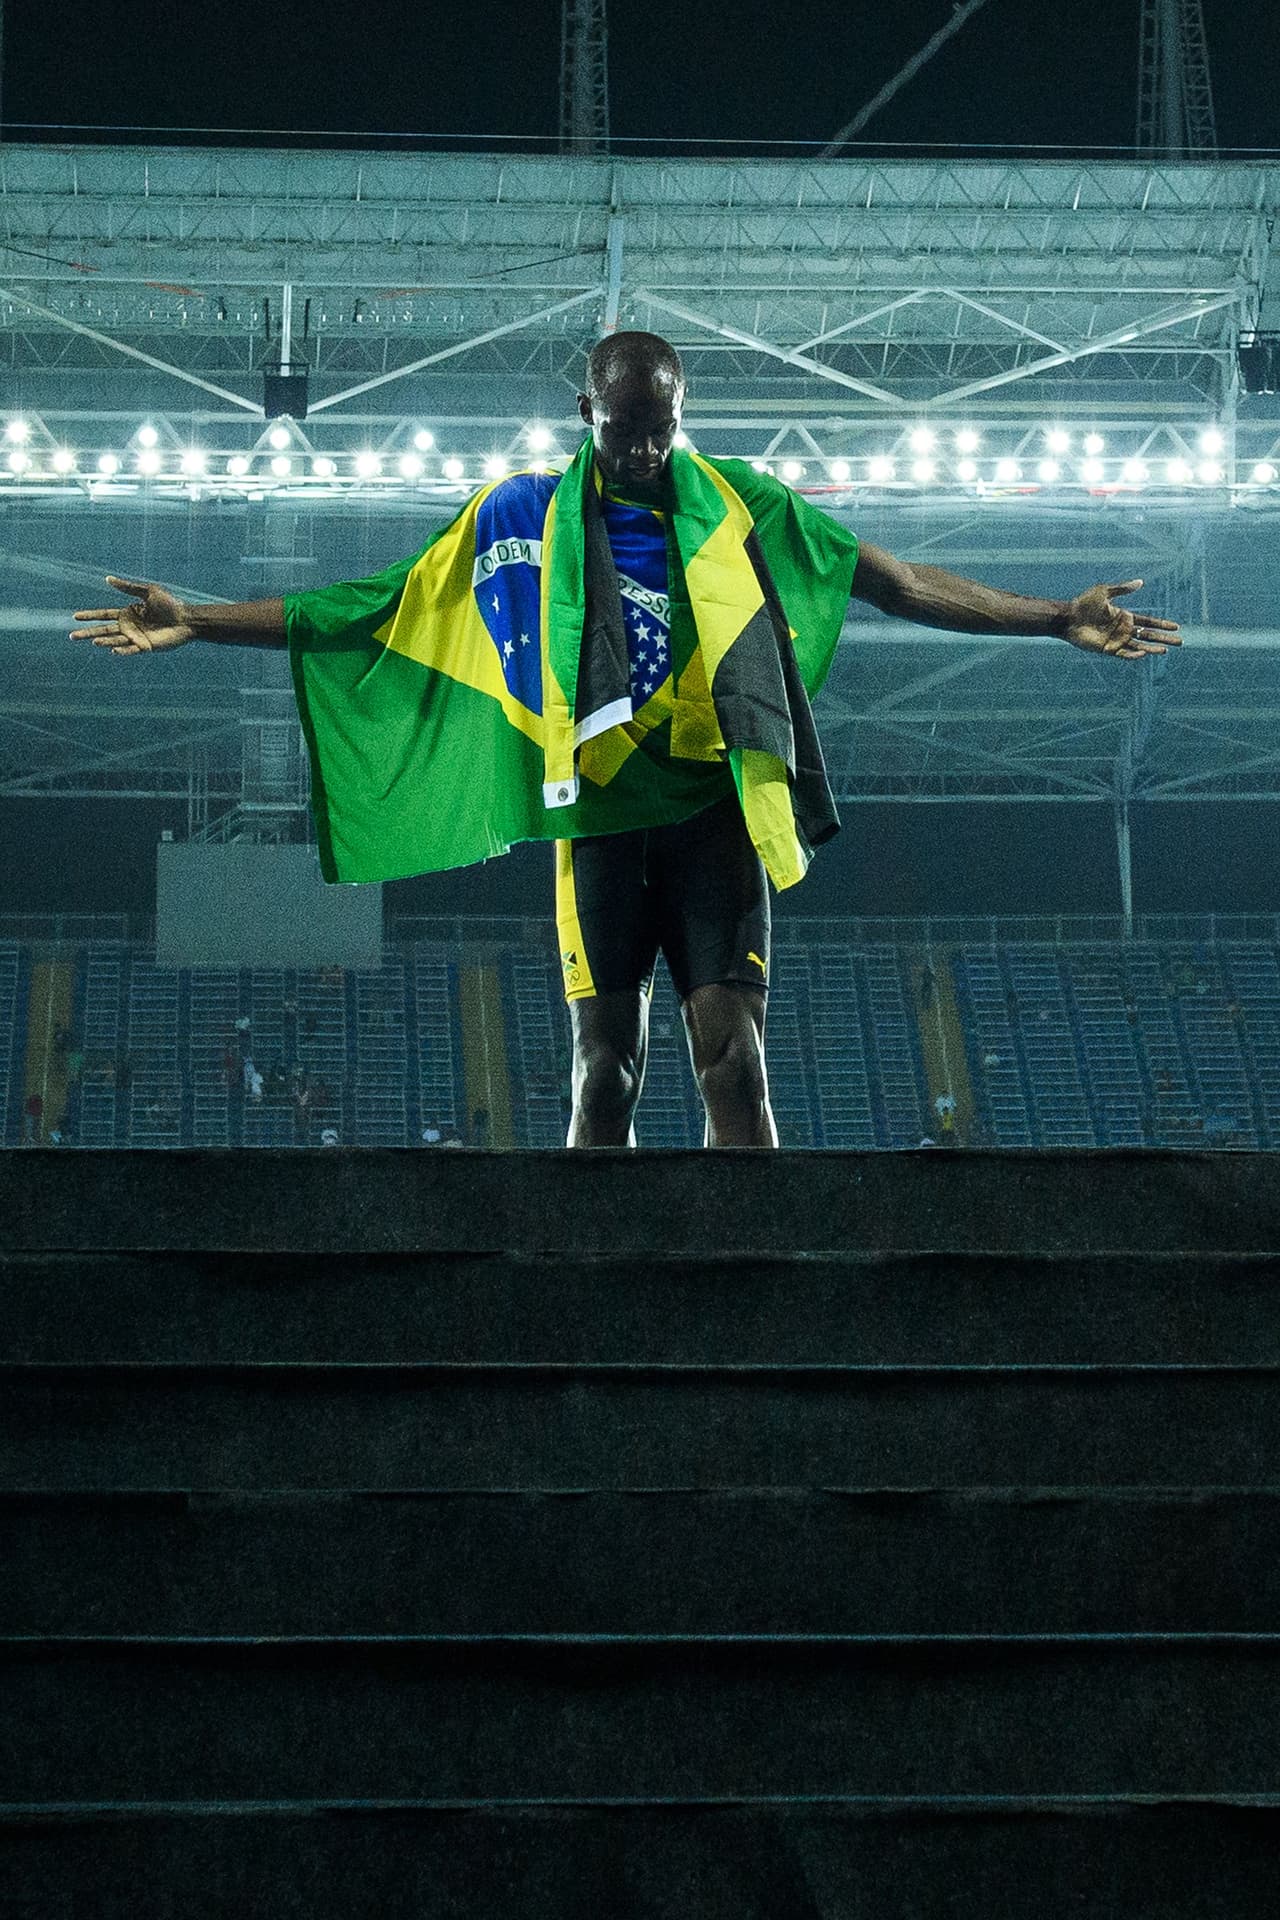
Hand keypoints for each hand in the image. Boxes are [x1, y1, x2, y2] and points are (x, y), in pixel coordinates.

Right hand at [70, 576, 195, 655]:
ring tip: (93, 641)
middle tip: (72, 636)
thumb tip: (107, 579)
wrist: (186, 619)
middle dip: (88, 633)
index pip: (103, 615)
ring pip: (114, 640)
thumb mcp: (148, 592)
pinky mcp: (145, 647)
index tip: (75, 616)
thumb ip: (128, 587)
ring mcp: (136, 638)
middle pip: (103, 630)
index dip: (89, 616)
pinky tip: (111, 649)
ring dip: (103, 641)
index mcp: (127, 613)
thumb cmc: (170, 604)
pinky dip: (121, 650)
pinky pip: (130, 650)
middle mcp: (129, 627)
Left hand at [1061, 580, 1180, 660]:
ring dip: (1153, 648)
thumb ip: (1123, 589)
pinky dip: (1134, 655)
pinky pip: (1124, 654)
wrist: (1068, 617)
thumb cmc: (1084, 603)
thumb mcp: (1105, 592)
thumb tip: (1141, 582)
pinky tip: (1144, 653)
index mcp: (1124, 616)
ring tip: (1166, 650)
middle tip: (1180, 642)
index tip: (1176, 627)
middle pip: (1148, 635)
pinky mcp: (1107, 650)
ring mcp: (1116, 640)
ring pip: (1139, 647)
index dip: (1162, 624)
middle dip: (1163, 638)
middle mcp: (1123, 630)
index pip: (1148, 622)